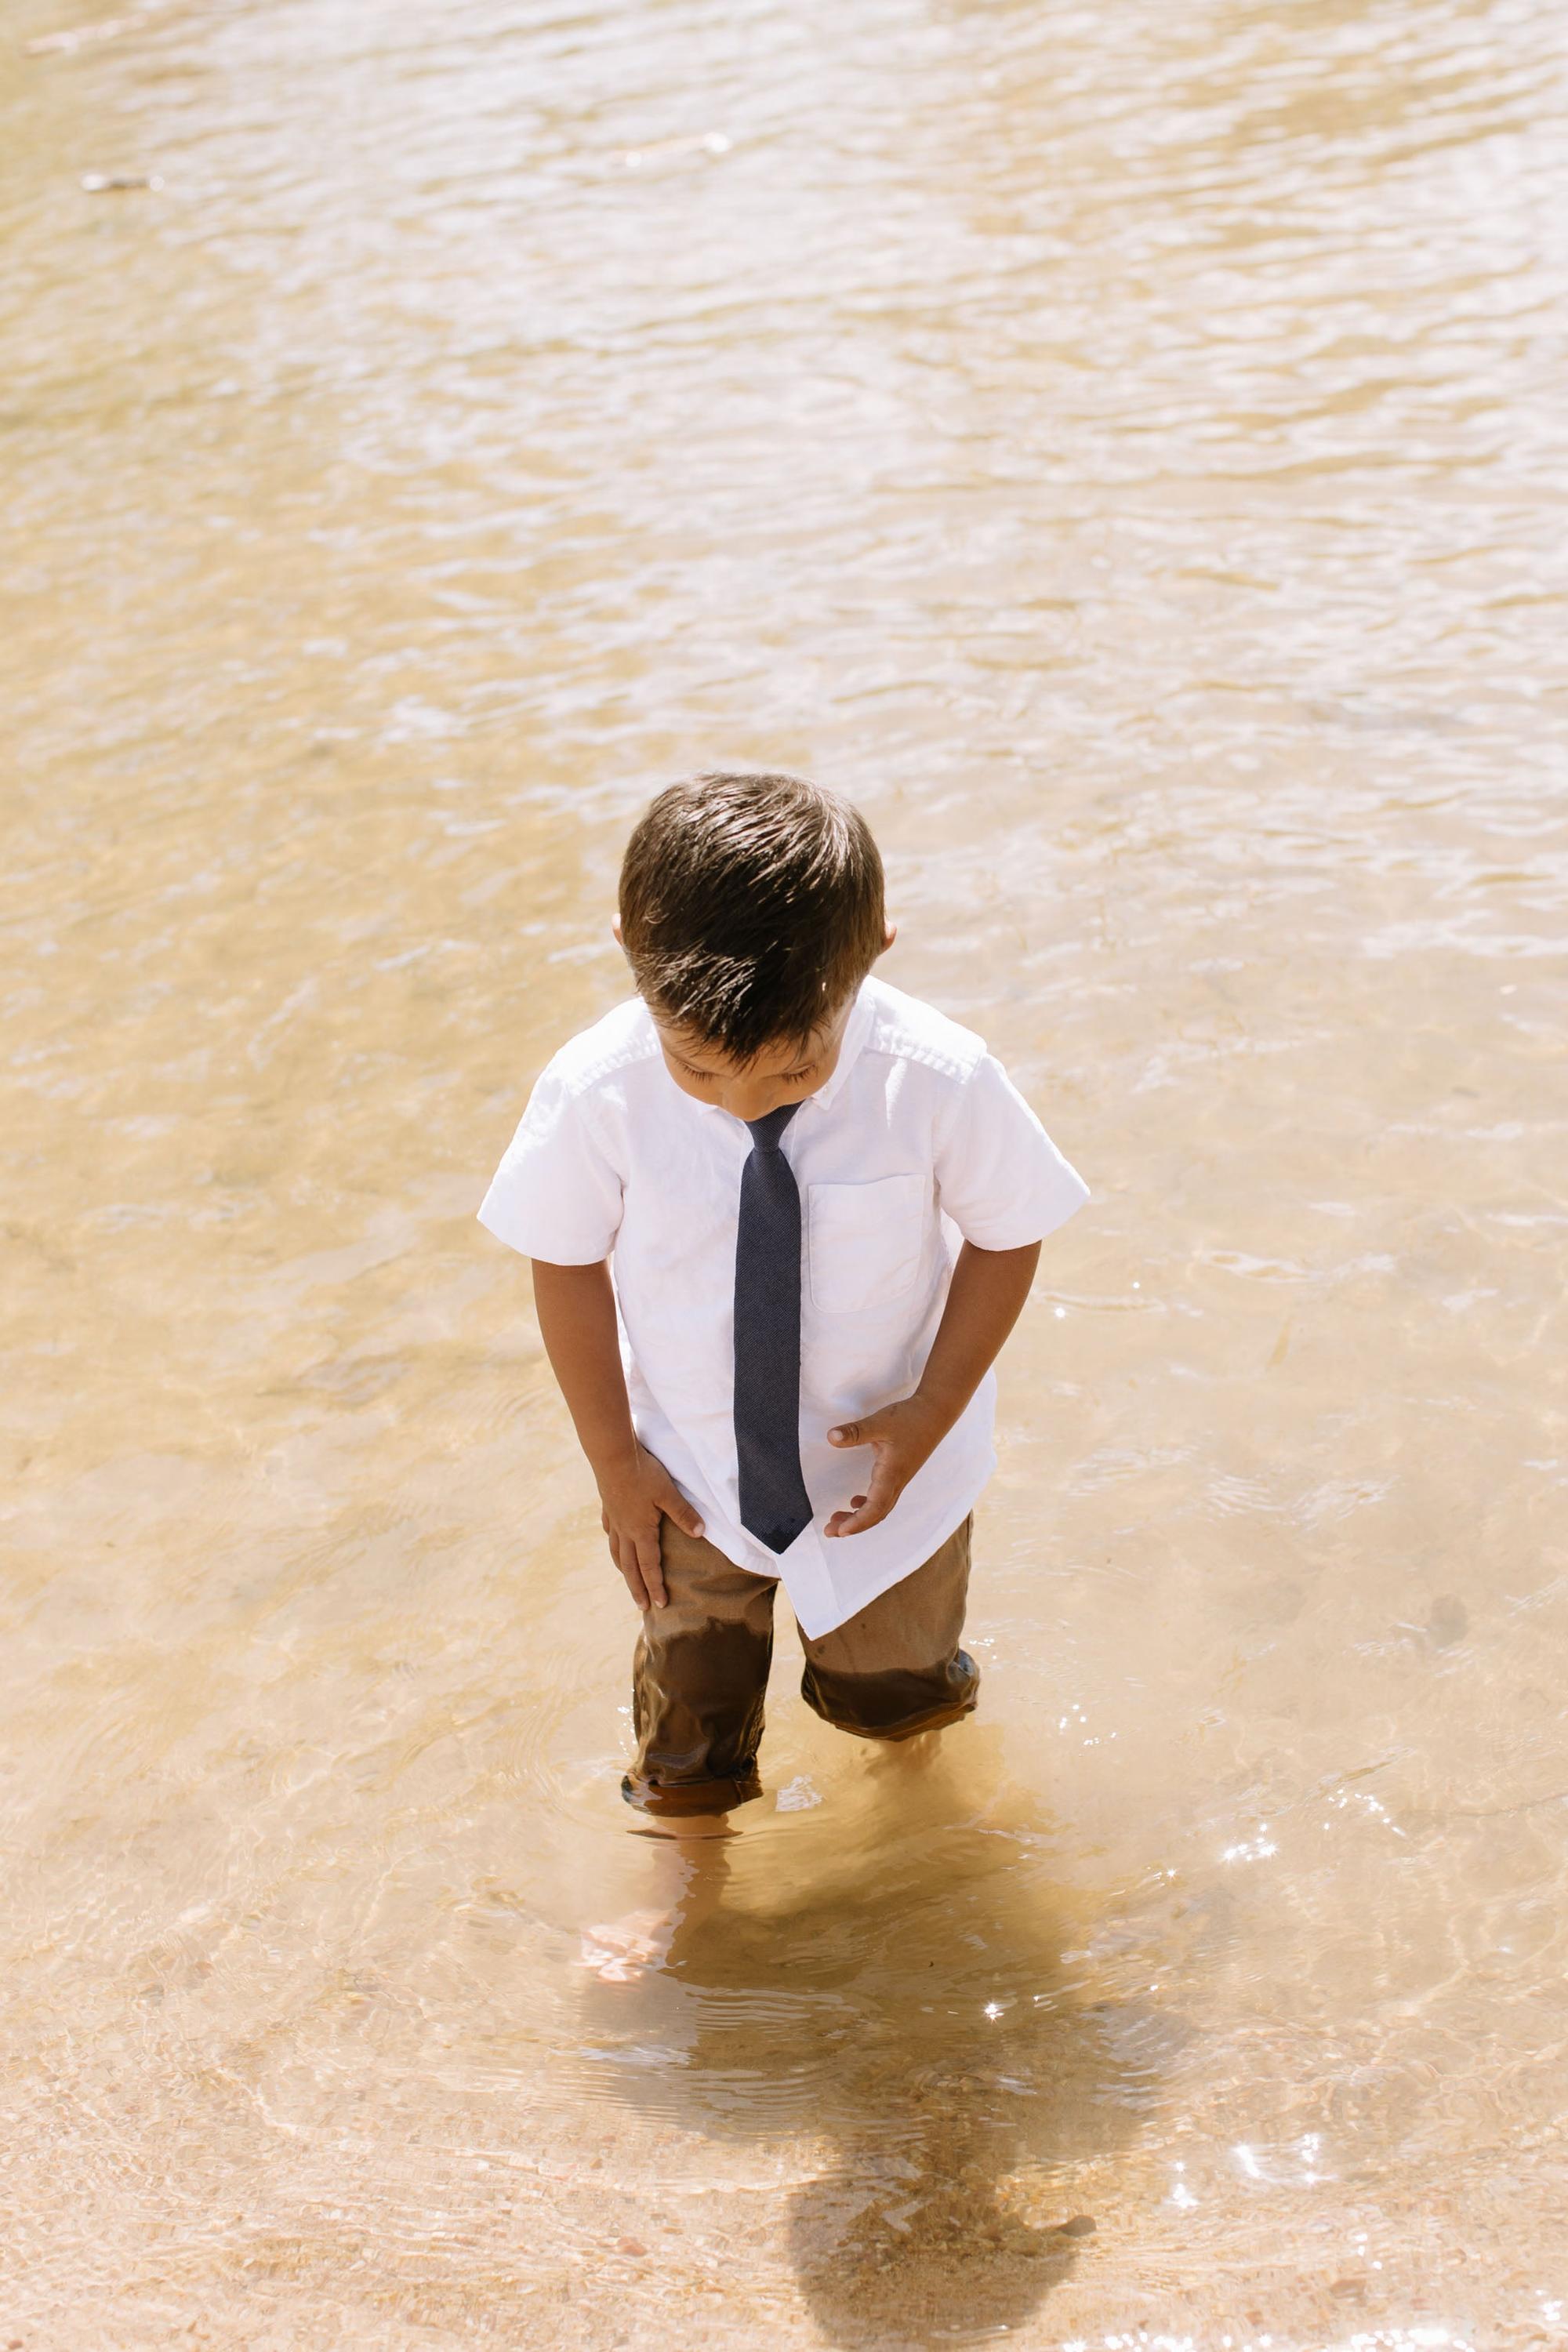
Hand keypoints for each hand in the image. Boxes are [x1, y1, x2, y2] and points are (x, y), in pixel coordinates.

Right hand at [596, 1444, 703, 1608]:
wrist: (612, 1456)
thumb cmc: (643, 1473)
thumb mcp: (668, 1493)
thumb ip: (683, 1514)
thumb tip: (700, 1532)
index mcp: (641, 1531)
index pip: (649, 1566)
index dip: (655, 1587)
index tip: (660, 1605)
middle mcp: (625, 1531)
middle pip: (630, 1567)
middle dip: (637, 1588)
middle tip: (641, 1606)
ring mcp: (614, 1520)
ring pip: (617, 1552)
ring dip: (624, 1569)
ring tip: (628, 1579)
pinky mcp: (608, 1507)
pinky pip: (610, 1533)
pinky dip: (614, 1544)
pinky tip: (615, 1542)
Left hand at [824, 1395, 951, 1536]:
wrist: (935, 1413)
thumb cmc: (910, 1418)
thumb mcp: (879, 1422)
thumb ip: (855, 1431)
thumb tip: (831, 1437)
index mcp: (892, 1473)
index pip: (874, 1507)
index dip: (857, 1522)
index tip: (840, 1530)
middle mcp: (897, 1481)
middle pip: (876, 1514)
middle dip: (853, 1526)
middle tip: (830, 1531)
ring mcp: (899, 1479)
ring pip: (880, 1508)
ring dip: (860, 1518)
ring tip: (838, 1520)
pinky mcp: (899, 1473)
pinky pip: (884, 1498)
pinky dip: (869, 1506)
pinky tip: (855, 1501)